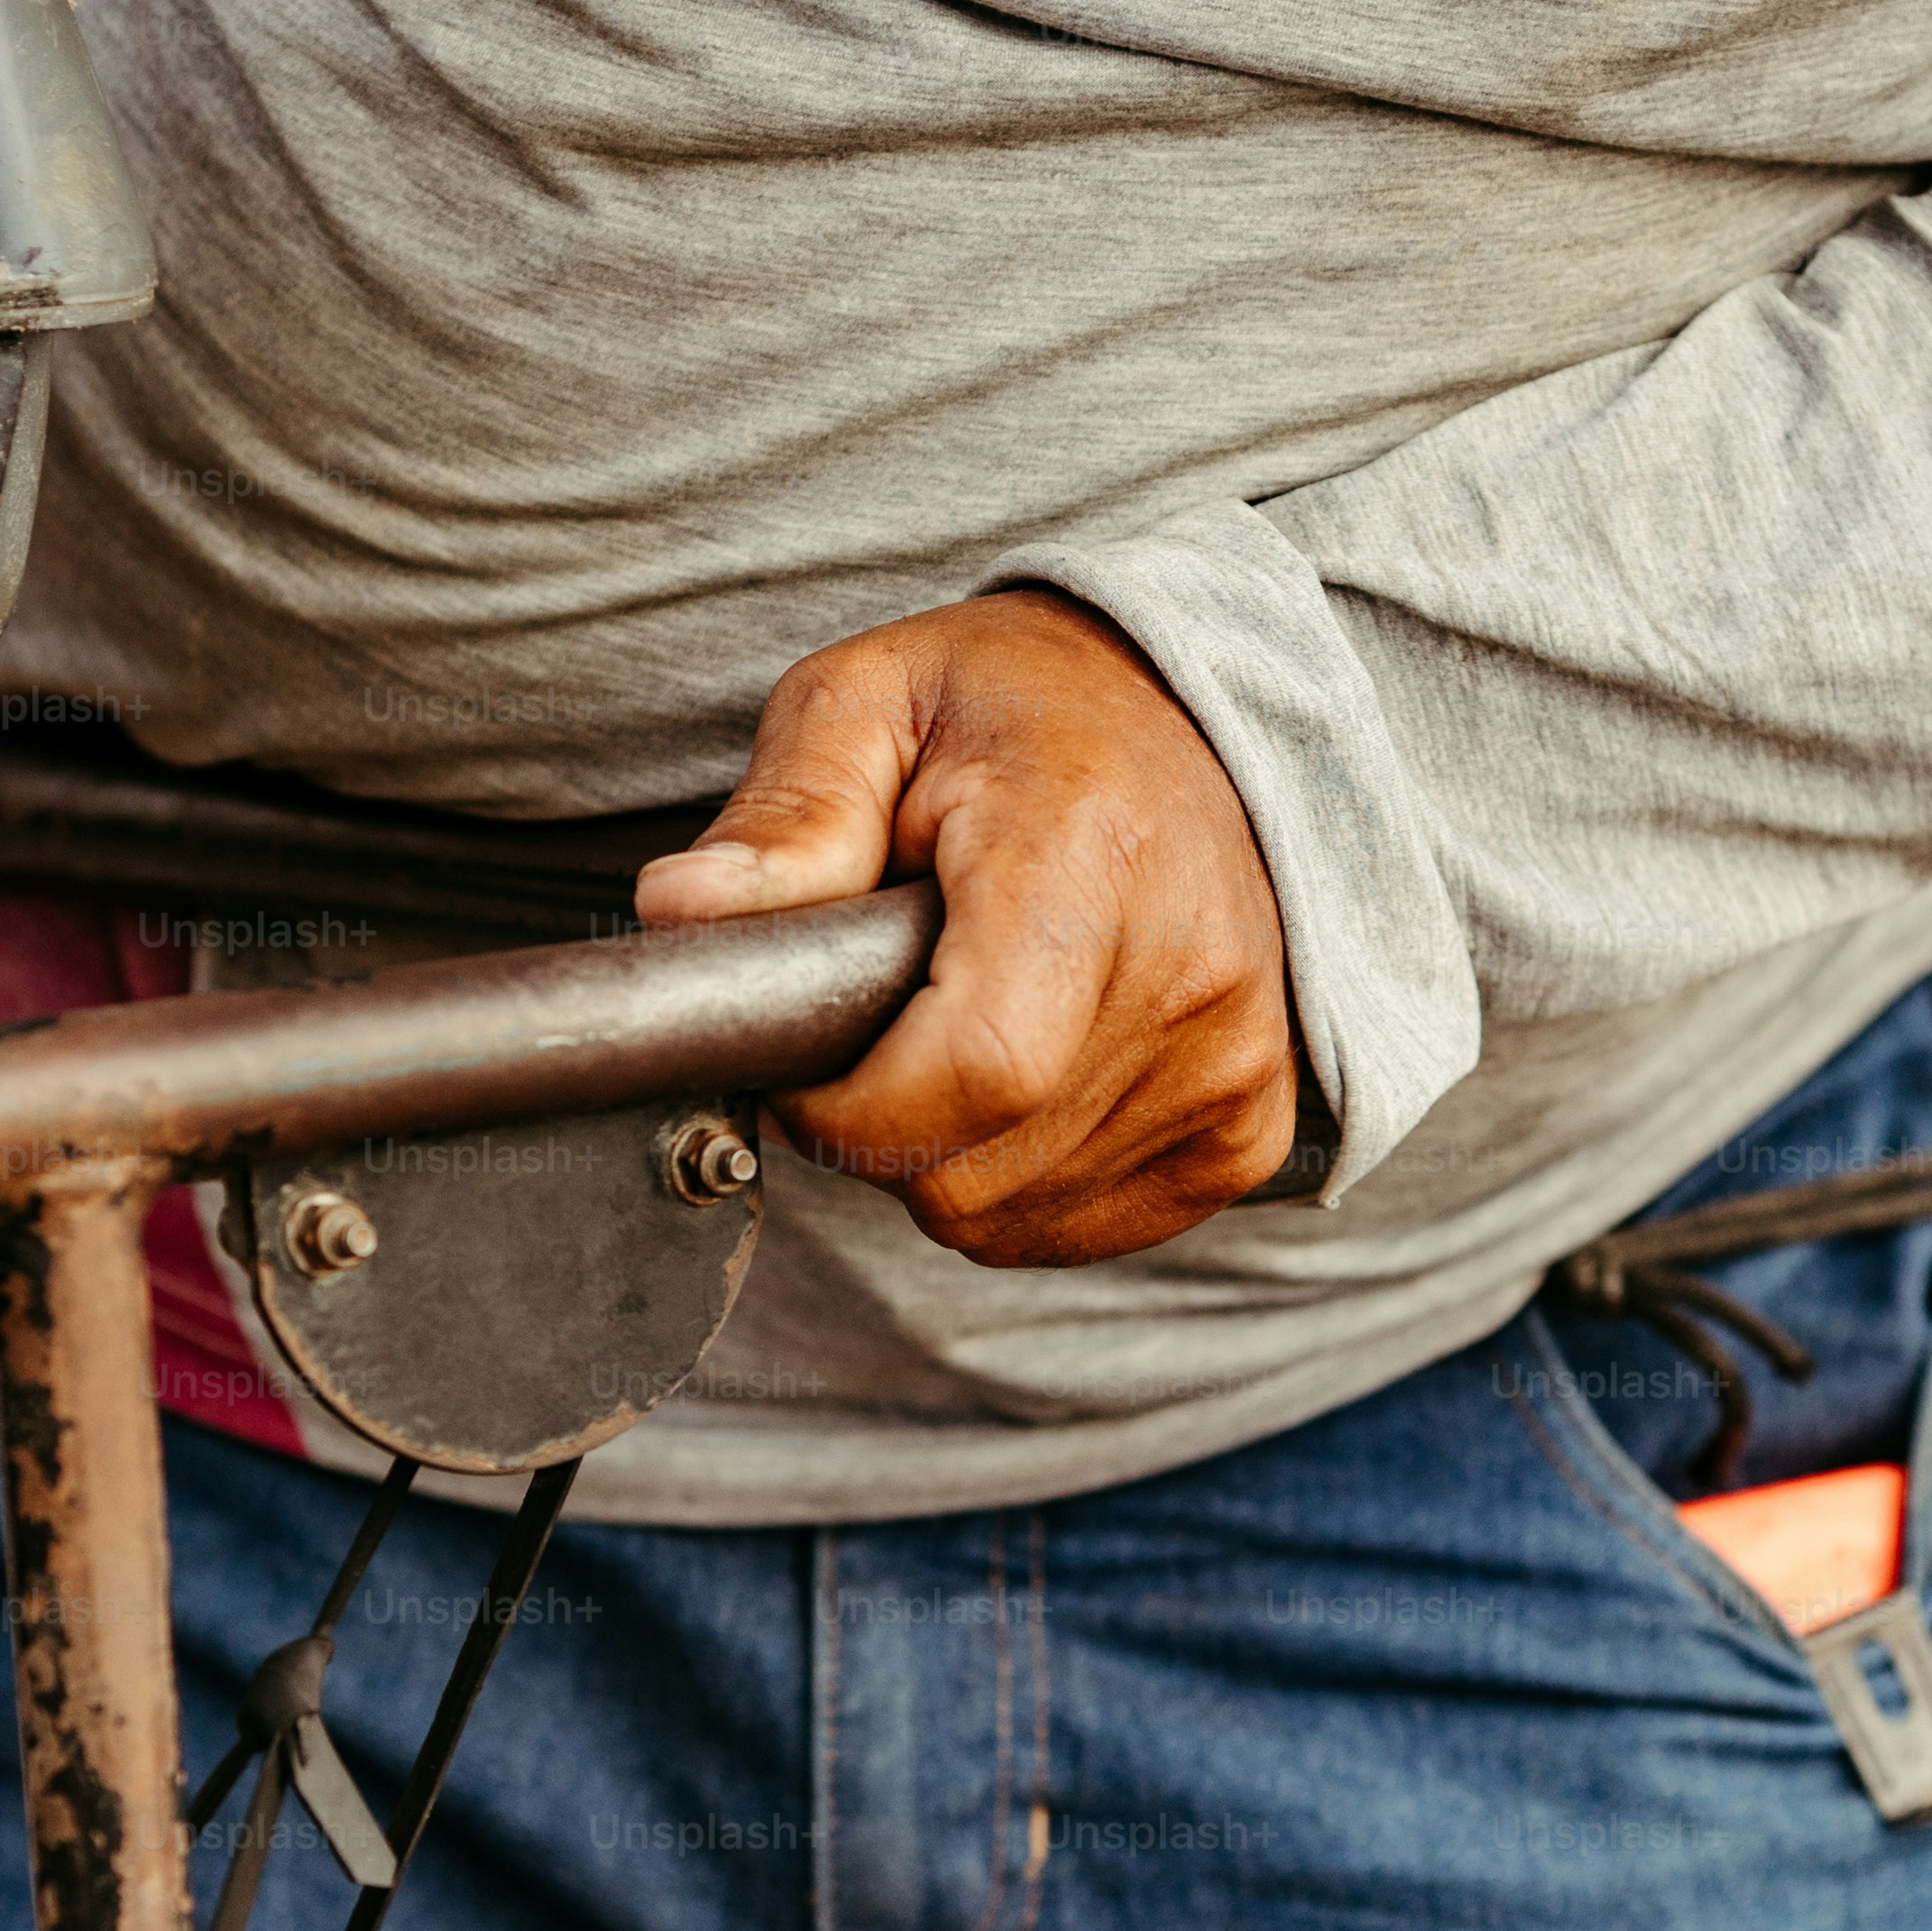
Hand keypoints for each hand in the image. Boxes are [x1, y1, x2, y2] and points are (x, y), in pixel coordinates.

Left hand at [635, 591, 1294, 1265]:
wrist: (1187, 714)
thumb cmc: (1010, 710)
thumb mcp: (868, 703)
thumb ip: (785, 813)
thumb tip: (682, 914)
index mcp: (1089, 854)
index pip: (974, 1070)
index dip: (847, 1108)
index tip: (799, 1060)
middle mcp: (1191, 970)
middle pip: (974, 1166)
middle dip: (876, 1126)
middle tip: (872, 1018)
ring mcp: (1233, 1061)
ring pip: (1010, 1213)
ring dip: (942, 1154)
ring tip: (951, 1025)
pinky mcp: (1249, 1128)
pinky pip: (1080, 1227)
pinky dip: (1014, 1182)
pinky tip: (1016, 1077)